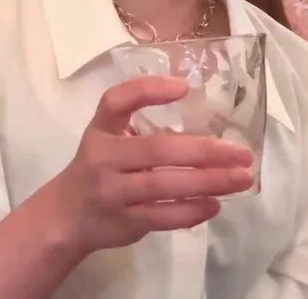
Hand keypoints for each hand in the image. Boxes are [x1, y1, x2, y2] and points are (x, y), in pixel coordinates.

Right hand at [45, 77, 254, 254]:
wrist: (65, 216)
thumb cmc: (98, 170)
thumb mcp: (107, 140)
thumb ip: (142, 131)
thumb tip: (207, 127)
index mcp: (100, 131)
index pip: (116, 102)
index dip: (147, 90)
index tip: (184, 86)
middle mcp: (102, 158)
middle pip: (155, 150)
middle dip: (202, 150)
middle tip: (241, 152)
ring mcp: (112, 192)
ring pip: (163, 185)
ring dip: (208, 181)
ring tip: (241, 178)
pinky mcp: (124, 221)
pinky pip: (163, 216)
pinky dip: (192, 211)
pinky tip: (216, 204)